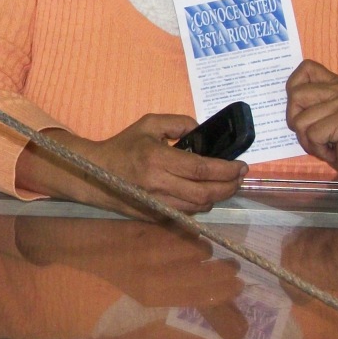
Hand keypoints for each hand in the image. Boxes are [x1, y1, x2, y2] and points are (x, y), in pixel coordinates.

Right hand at [16, 114, 246, 214]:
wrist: (95, 173)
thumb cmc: (123, 146)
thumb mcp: (149, 123)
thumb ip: (178, 122)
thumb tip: (202, 131)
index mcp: (158, 158)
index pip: (201, 169)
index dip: (226, 170)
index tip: (242, 166)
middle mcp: (158, 184)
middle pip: (205, 193)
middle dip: (229, 187)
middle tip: (239, 178)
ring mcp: (156, 203)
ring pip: (198, 207)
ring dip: (217, 197)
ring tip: (225, 185)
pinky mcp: (154, 215)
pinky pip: (186, 213)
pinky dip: (200, 205)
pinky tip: (204, 194)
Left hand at [285, 60, 337, 184]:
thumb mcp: (324, 116)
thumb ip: (309, 102)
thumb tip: (287, 97)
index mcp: (335, 84)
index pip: (306, 68)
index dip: (294, 87)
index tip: (303, 108)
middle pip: (295, 96)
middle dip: (296, 122)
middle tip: (315, 134)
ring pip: (300, 121)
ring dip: (308, 141)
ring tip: (327, 143)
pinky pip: (312, 135)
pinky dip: (319, 149)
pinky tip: (334, 150)